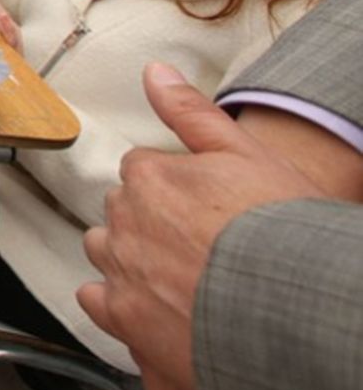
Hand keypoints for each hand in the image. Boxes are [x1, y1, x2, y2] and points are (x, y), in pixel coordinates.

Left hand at [77, 64, 325, 389]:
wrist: (293, 306)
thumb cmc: (278, 230)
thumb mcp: (245, 154)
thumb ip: (190, 112)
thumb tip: (154, 72)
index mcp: (148, 177)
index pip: (140, 170)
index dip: (171, 187)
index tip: (198, 204)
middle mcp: (125, 222)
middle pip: (120, 210)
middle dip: (147, 219)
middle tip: (194, 239)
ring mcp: (122, 271)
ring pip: (104, 251)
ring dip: (128, 256)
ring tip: (175, 270)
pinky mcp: (123, 318)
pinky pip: (95, 300)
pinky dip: (116, 301)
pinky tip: (149, 303)